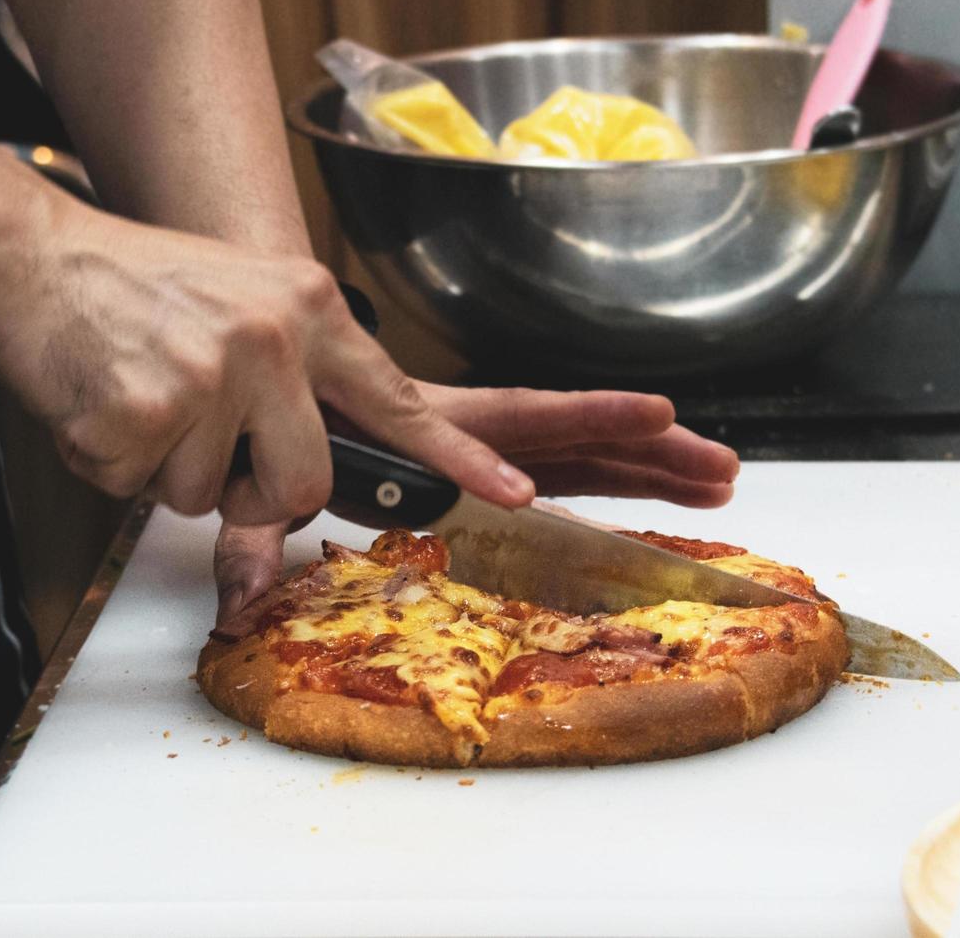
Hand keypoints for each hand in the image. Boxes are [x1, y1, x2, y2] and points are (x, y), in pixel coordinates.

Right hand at [0, 203, 535, 524]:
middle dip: (255, 493)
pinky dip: (113, 467)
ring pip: (211, 500)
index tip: (513, 492)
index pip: (397, 398)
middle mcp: (271, 340)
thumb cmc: (138, 286)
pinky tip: (102, 405)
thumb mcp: (242, 303)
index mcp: (307, 309)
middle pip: (303, 487)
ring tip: (143, 398)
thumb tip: (301, 473)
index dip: (459, 456)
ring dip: (170, 473)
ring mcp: (209, 378)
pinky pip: (140, 494)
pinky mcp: (144, 414)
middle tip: (206, 449)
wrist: (34, 254)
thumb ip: (290, 377)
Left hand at [212, 383, 738, 636]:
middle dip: (637, 449)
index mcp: (410, 422)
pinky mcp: (504, 451)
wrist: (292, 358)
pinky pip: (574, 459)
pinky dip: (626, 467)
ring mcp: (492, 437)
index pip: (470, 435)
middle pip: (561, 432)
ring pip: (582, 445)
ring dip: (652, 459)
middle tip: (710, 461)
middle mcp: (466, 425)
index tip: (544, 490)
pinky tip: (675, 482)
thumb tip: (238, 601)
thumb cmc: (290, 407)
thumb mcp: (267, 471)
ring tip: (721, 472)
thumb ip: (253, 534)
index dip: (511, 459)